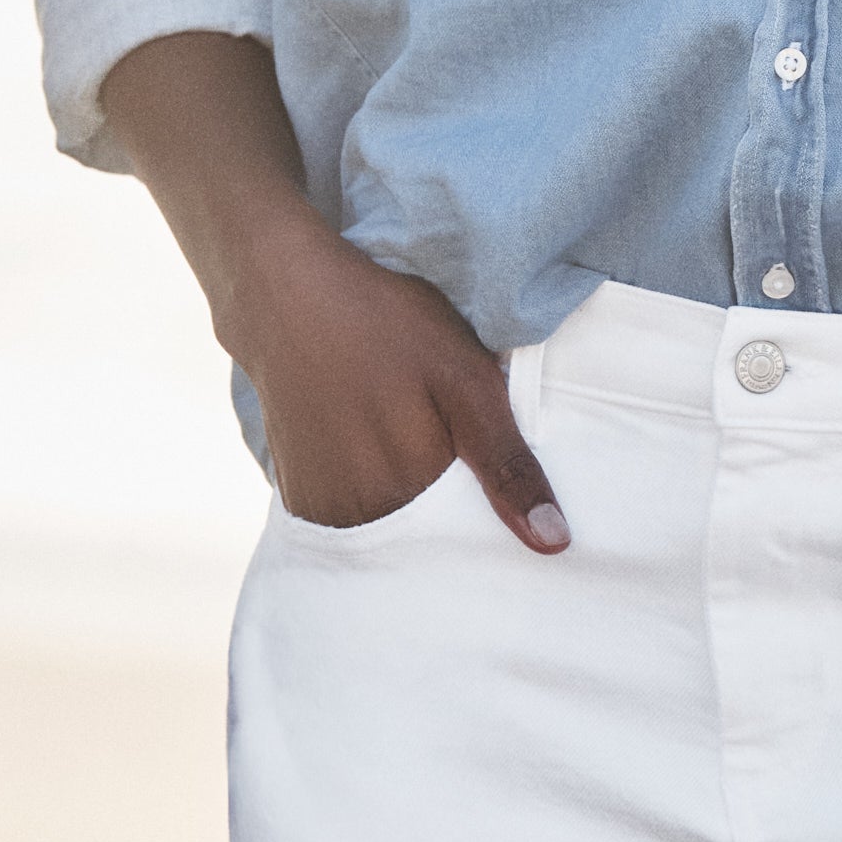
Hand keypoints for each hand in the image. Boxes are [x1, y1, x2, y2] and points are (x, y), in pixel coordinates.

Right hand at [227, 205, 569, 550]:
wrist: (287, 297)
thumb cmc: (387, 327)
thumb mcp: (466, 379)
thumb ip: (506, 463)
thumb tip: (554, 544)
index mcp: (409, 497)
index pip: (466, 540)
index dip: (490, 518)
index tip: (496, 479)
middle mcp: (358, 521)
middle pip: (424, 539)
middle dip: (449, 513)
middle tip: (447, 440)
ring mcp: (321, 511)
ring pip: (387, 527)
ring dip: (406, 501)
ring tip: (408, 438)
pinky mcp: (297, 495)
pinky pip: (349, 514)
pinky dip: (369, 493)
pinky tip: (374, 444)